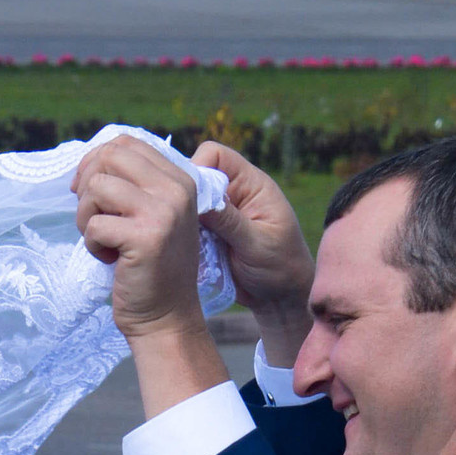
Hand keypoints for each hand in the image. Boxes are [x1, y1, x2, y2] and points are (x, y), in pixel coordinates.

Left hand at [73, 135, 225, 422]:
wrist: (166, 317)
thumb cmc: (151, 267)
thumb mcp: (151, 214)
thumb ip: (132, 184)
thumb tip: (88, 160)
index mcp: (180, 178)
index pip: (125, 143)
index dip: (96, 161)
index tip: (88, 191)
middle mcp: (175, 190)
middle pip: (108, 158)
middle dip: (87, 186)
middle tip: (93, 217)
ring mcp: (163, 212)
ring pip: (96, 188)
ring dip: (86, 217)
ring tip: (104, 240)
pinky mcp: (144, 238)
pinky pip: (94, 225)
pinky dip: (92, 245)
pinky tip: (111, 259)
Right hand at [191, 143, 314, 369]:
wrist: (281, 299)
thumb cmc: (281, 268)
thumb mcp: (257, 244)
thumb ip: (229, 220)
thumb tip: (198, 198)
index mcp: (251, 184)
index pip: (216, 155)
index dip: (197, 167)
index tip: (186, 196)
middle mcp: (233, 193)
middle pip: (196, 175)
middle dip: (182, 193)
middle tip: (174, 219)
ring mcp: (219, 213)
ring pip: (187, 200)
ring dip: (179, 216)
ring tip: (174, 236)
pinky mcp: (208, 232)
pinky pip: (186, 223)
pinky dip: (179, 232)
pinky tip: (176, 246)